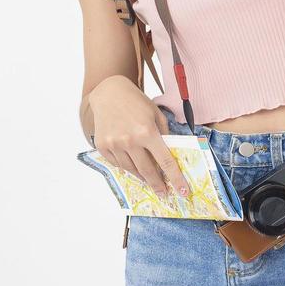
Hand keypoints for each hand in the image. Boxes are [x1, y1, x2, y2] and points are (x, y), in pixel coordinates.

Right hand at [88, 77, 192, 198]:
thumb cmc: (137, 102)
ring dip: (142, 176)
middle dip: (157, 185)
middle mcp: (130, 140)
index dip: (175, 178)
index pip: (165, 161)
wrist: (110, 92)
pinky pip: (117, 164)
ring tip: (149, 180)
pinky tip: (132, 166)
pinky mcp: (102, 146)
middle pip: (147, 171)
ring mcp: (114, 144)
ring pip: (131, 170)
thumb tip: (169, 156)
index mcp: (147, 132)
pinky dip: (126, 167)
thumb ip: (164, 135)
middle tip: (164, 193)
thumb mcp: (157, 115)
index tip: (182, 191)